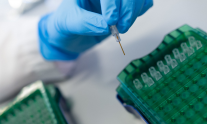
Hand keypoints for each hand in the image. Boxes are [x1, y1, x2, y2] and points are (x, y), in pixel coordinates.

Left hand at [38, 0, 152, 59]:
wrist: (68, 37)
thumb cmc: (64, 26)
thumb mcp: (67, 23)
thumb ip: (85, 23)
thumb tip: (105, 26)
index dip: (112, 3)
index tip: (110, 20)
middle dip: (127, 8)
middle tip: (120, 27)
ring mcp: (115, 0)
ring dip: (134, 11)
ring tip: (122, 28)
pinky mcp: (124, 7)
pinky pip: (141, 3)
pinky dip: (139, 11)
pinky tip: (129, 20)